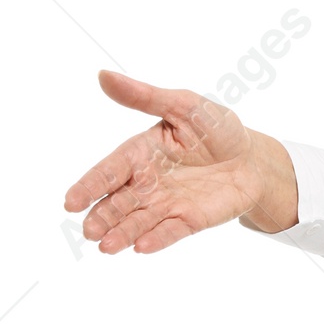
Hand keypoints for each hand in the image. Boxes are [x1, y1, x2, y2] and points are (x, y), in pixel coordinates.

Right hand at [64, 70, 298, 253]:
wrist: (252, 157)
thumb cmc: (215, 128)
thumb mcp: (183, 105)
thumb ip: (144, 97)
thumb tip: (103, 75)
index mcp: (140, 152)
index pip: (109, 170)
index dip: (90, 186)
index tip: (70, 203)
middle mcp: (148, 182)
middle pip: (119, 202)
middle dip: (103, 216)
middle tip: (88, 231)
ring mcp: (167, 203)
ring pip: (139, 221)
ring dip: (122, 233)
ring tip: (106, 246)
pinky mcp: (189, 220)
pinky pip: (170, 231)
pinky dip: (156, 239)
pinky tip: (140, 247)